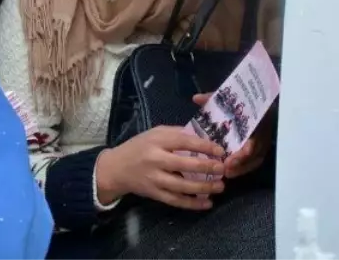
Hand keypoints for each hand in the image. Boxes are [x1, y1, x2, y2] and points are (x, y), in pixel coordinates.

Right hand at [94, 126, 225, 210]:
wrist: (115, 168)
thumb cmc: (138, 147)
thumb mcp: (154, 133)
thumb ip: (176, 134)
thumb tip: (202, 136)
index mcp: (157, 141)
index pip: (184, 141)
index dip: (204, 146)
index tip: (220, 151)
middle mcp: (155, 159)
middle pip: (185, 164)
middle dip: (207, 167)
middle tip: (223, 169)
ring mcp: (154, 178)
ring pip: (182, 186)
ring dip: (204, 187)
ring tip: (220, 187)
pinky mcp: (154, 194)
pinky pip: (176, 200)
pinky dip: (192, 203)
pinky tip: (207, 203)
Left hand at [192, 92, 271, 178]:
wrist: (261, 100)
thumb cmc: (243, 100)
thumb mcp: (228, 98)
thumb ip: (213, 98)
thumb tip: (196, 98)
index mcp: (257, 122)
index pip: (253, 143)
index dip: (241, 154)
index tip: (228, 161)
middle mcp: (262, 135)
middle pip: (254, 156)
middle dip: (240, 165)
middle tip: (225, 171)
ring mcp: (263, 143)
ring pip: (255, 161)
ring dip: (242, 169)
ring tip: (227, 174)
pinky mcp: (261, 148)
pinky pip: (255, 161)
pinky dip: (244, 167)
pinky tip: (231, 172)